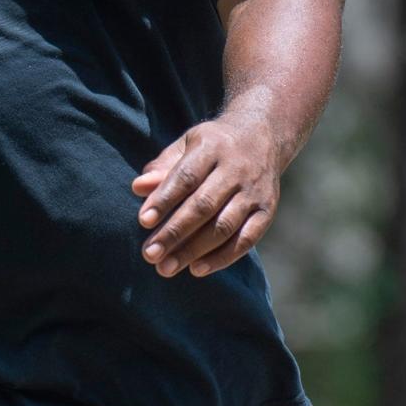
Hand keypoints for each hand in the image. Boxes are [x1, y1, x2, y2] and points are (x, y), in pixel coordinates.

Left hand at [131, 114, 281, 278]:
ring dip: (193, 251)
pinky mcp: (267, 211)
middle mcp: (236, 169)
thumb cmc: (212, 145)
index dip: (164, 199)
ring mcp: (254, 192)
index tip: (143, 221)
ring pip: (224, 226)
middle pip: (203, 206)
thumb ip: (163, 167)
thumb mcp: (187, 145)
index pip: (186, 176)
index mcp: (212, 147)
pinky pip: (246, 239)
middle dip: (174, 232)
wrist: (263, 136)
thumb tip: (138, 188)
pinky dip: (222, 258)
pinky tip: (197, 269)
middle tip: (149, 254)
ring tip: (166, 268)